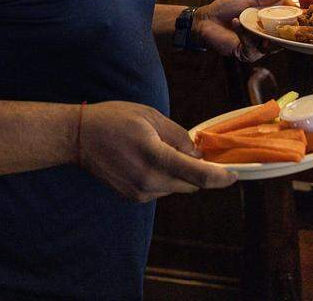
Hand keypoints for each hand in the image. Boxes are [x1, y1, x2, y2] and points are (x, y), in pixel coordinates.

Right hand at [78, 101, 236, 201]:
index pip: (197, 175)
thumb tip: (197, 153)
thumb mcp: (150, 116)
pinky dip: (163, 177)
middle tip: (192, 151)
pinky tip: (146, 160)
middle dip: (198, 171)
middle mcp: (149, 180)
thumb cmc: (113, 119)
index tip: (234, 175)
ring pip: (176, 187)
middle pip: (190, 184)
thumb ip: (178, 136)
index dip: (220, 177)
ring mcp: (140, 192)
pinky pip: (161, 189)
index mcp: (154, 156)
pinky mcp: (133, 197)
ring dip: (179, 173)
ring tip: (158, 150)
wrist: (78, 138)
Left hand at [195, 0, 286, 61]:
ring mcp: (255, 46)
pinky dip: (244, 34)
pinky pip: (251, 48)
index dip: (295, 19)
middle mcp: (264, 36)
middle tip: (286, 23)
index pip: (286, 23)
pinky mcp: (244, 53)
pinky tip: (236, 22)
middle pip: (282, 38)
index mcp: (267, 23)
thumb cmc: (225, 8)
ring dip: (263, 33)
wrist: (205, 19)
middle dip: (285, 32)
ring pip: (268, 45)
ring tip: (258, 24)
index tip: (301, 13)